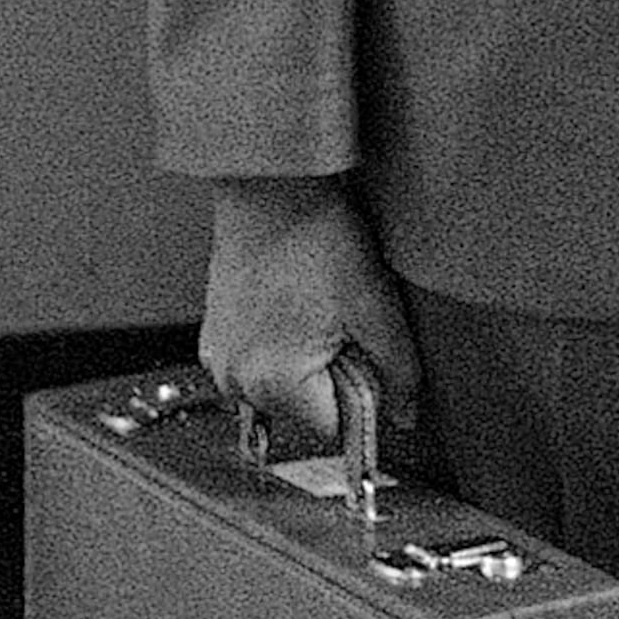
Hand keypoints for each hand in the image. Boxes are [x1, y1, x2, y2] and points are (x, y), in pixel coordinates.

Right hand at [198, 178, 421, 451]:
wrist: (270, 189)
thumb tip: (404, 415)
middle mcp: (237, 379)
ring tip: (315, 310)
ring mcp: (220, 358)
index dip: (362, 398)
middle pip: (306, 411)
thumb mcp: (376, 308)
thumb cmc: (316, 237)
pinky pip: (258, 363)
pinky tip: (294, 306)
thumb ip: (399, 372)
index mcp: (275, 382)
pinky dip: (280, 346)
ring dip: (306, 363)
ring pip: (283, 388)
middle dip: (334, 379)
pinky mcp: (215, 337)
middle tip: (342, 323)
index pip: (333, 429)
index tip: (368, 359)